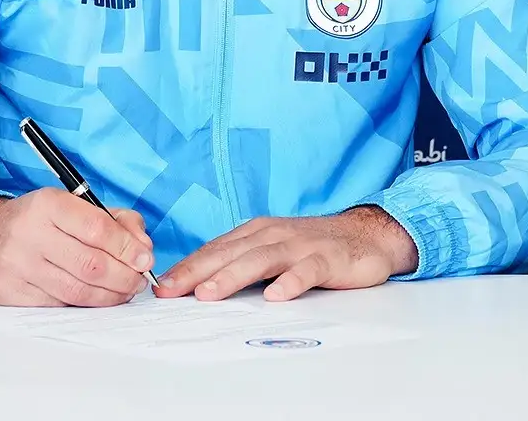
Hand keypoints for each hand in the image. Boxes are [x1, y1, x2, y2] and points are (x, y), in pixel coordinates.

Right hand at [0, 188, 154, 306]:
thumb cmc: (38, 222)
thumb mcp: (74, 206)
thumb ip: (115, 221)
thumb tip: (142, 247)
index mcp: (47, 204)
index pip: (97, 228)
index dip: (127, 247)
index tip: (144, 259)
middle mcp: (28, 233)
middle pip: (91, 265)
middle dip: (124, 277)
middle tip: (138, 281)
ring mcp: (15, 265)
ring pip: (76, 291)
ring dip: (109, 296)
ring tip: (123, 292)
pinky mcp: (7, 292)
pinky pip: (57, 307)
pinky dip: (82, 306)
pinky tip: (94, 300)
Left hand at [155, 206, 417, 301]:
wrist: (365, 235)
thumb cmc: (311, 247)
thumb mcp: (272, 250)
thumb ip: (241, 263)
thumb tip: (199, 285)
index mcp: (256, 233)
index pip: (215, 250)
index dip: (187, 267)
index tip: (161, 286)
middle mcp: (273, 235)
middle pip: (230, 253)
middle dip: (198, 271)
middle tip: (172, 290)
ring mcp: (299, 246)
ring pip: (261, 260)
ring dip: (233, 275)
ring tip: (209, 293)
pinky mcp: (326, 259)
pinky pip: (306, 271)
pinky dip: (290, 282)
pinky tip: (276, 296)